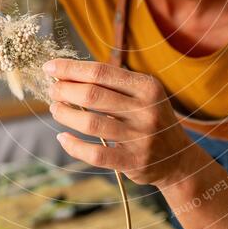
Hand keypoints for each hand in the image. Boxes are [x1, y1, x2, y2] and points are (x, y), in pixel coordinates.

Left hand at [44, 58, 193, 186]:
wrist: (177, 158)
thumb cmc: (150, 119)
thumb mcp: (143, 95)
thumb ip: (113, 84)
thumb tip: (68, 74)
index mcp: (147, 87)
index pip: (101, 72)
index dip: (71, 69)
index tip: (50, 67)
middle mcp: (146, 110)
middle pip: (93, 95)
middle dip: (65, 90)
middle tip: (53, 90)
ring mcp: (140, 137)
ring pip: (91, 123)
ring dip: (65, 114)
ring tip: (55, 109)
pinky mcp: (133, 161)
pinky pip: (95, 153)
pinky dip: (74, 145)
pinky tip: (63, 138)